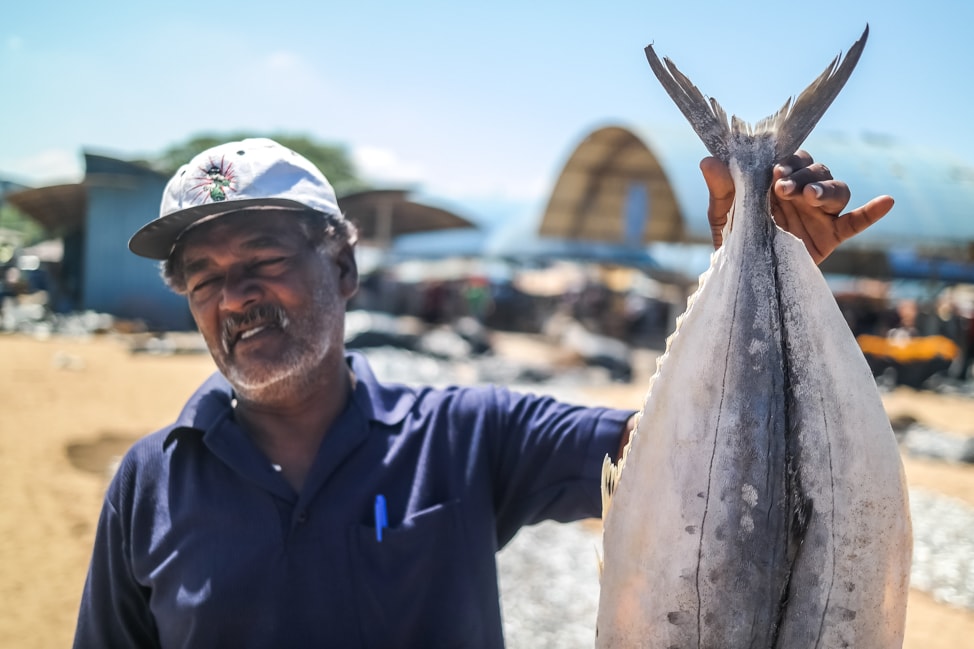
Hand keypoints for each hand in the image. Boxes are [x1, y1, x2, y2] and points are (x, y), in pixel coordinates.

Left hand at [699, 151, 893, 262]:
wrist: (743, 276)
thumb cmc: (735, 239)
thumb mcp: (723, 215)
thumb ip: (721, 189)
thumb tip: (708, 161)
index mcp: (779, 181)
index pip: (792, 160)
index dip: (787, 162)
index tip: (774, 173)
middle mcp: (803, 193)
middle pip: (817, 170)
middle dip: (803, 176)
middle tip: (783, 188)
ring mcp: (819, 214)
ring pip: (837, 190)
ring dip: (827, 189)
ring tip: (811, 197)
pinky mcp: (831, 236)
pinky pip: (856, 222)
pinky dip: (872, 212)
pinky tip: (886, 201)